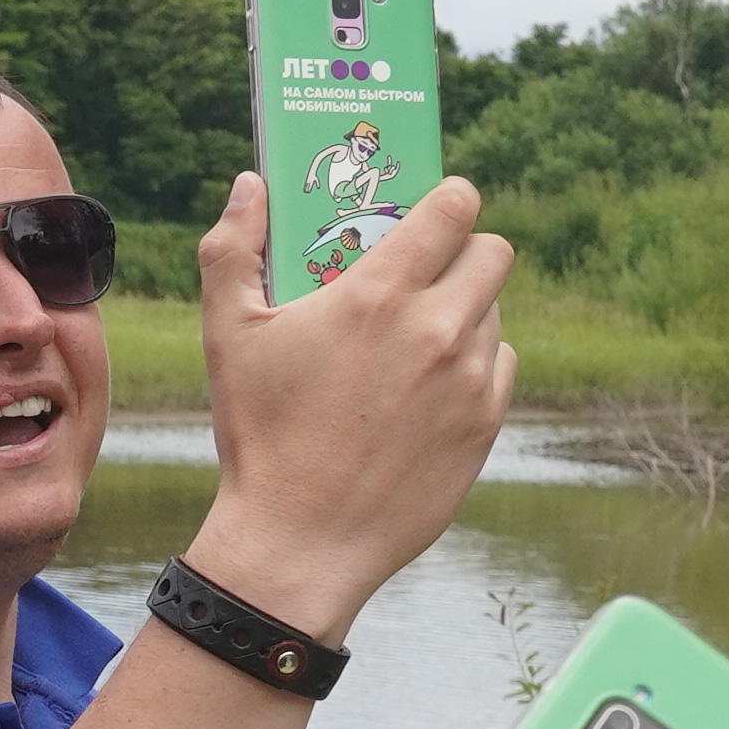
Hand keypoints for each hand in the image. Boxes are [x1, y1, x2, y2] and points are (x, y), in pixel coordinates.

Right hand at [178, 166, 514, 637]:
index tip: (431, 210)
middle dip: (463, 251)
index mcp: (378, 294)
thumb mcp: (228, 337)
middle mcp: (438, 328)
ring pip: (494, 311)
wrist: (300, 542)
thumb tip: (251, 185)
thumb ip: (232, 249)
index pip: (455, 206)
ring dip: (465, 311)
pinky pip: (500, 366)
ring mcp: (470, 378)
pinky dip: (474, 366)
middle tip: (426, 274)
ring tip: (416, 342)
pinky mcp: (486, 424)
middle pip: (492, 251)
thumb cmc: (260, 438)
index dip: (448, 198)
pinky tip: (428, 389)